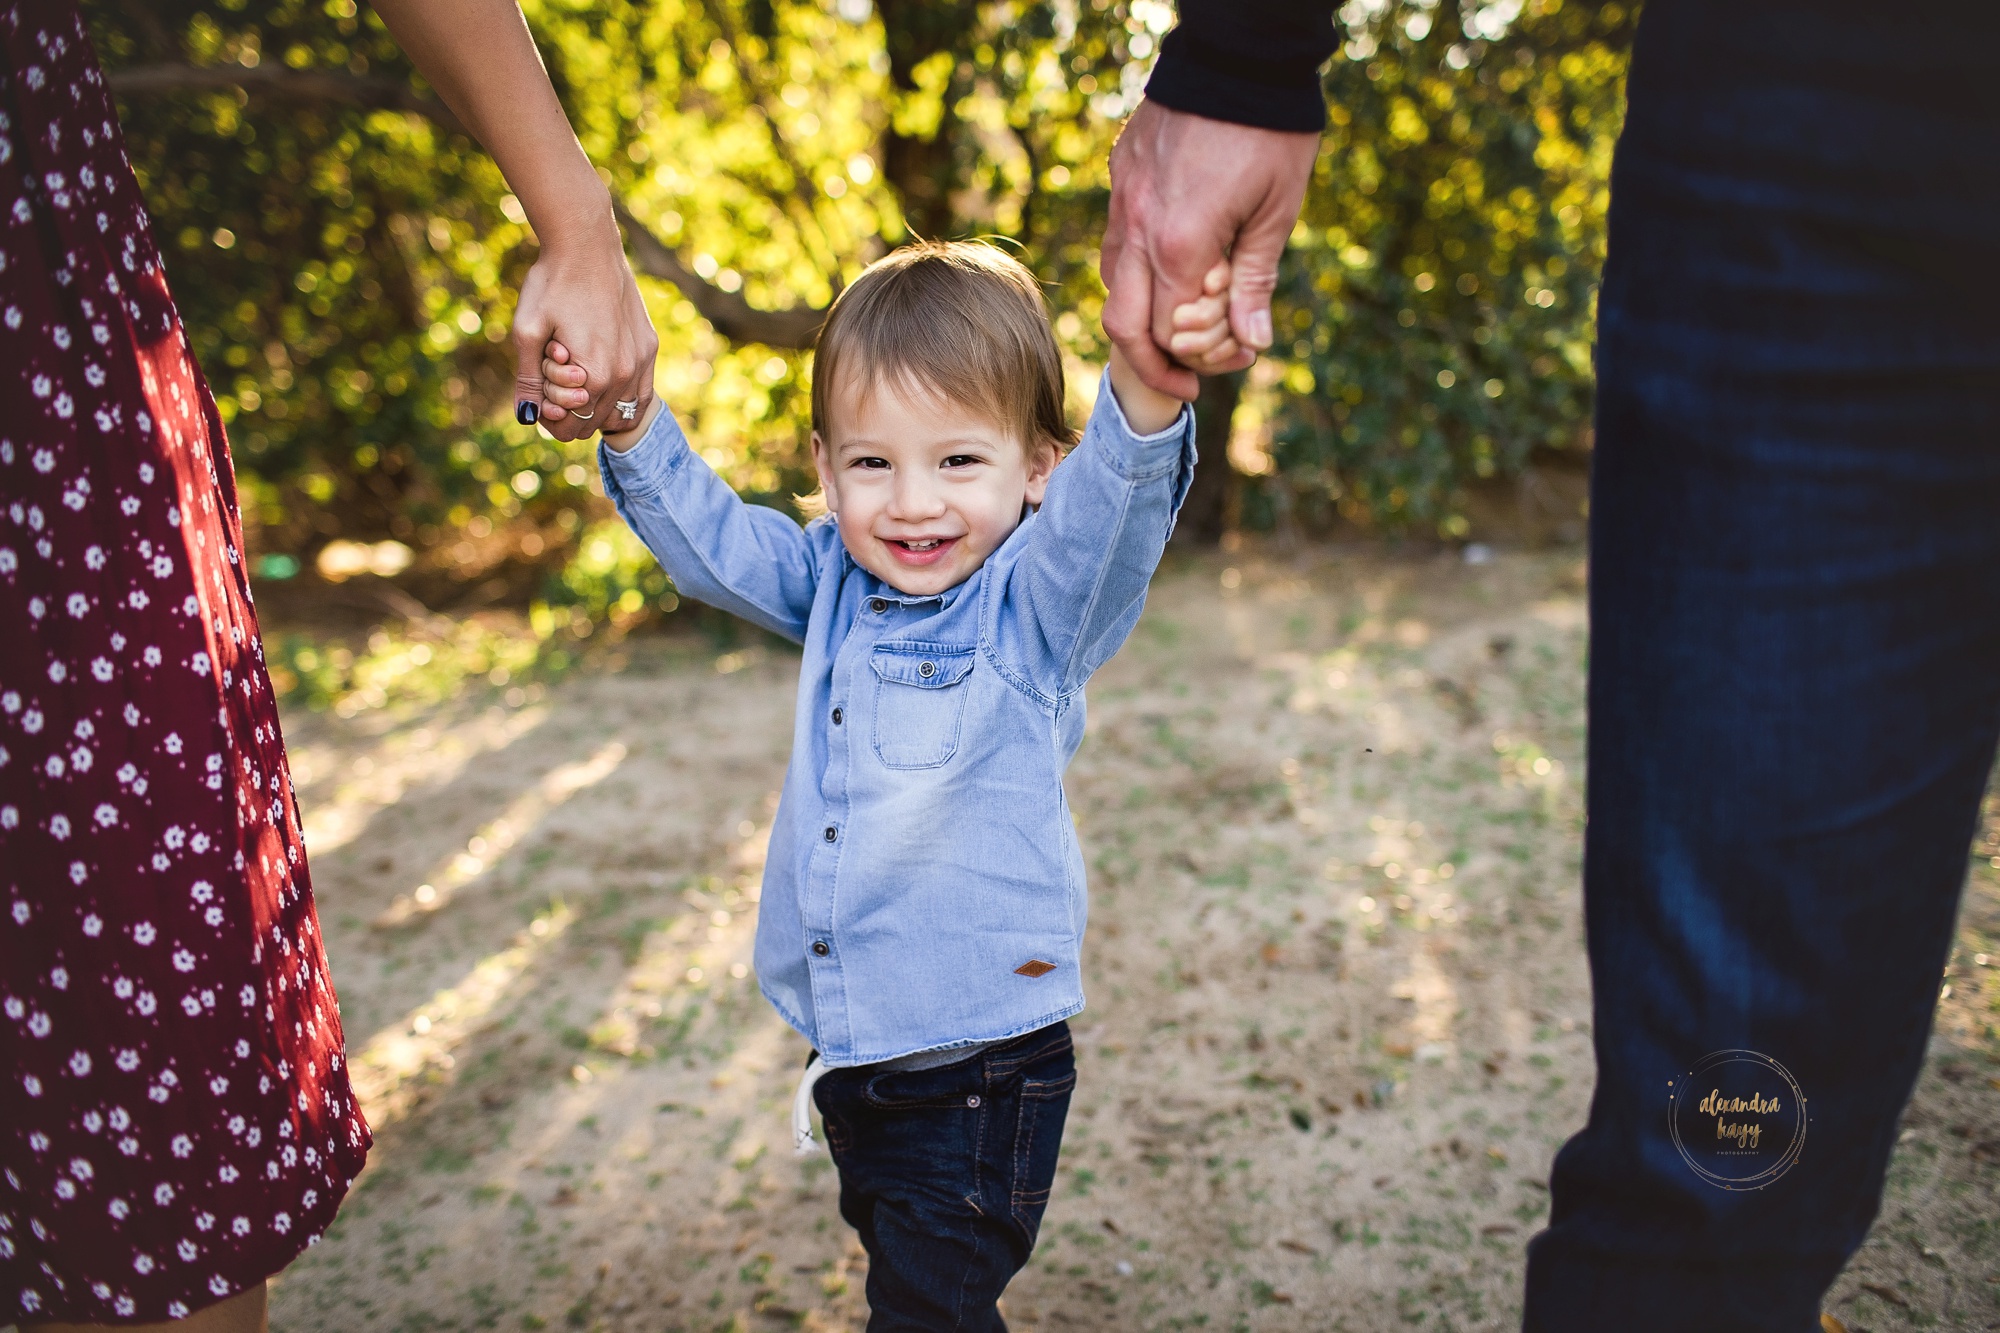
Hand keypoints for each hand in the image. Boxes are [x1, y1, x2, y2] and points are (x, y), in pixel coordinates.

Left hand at [512, 216, 658, 441]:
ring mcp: (642, 362)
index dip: (548, 417)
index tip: (538, 391)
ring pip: (619, 413)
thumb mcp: (528, 331)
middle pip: (593, 423)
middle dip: (569, 408)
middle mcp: (624, 375)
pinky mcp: (649, 348)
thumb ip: (529, 379)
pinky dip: (619, 395)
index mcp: (593, 375)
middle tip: (552, 373)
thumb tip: (527, 418)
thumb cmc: (551, 283)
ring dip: (595, 403)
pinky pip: (641, 393)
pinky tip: (601, 375)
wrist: (586, 245)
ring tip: (575, 371)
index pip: (570, 428)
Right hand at [1102, 98, 1319, 398]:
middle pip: (1124, 324)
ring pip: (1113, 283)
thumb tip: (1252, 342)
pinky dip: (1137, 272)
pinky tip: (1170, 271)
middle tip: (1186, 380)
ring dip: (1141, 317)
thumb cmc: (1270, 132)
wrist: (1237, 54)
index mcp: (1180, 243)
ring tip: (1178, 328)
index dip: (1200, 360)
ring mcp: (1122, 202)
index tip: (1232, 363)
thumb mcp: (1277, 211)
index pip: (1172, 333)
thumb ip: (1255, 281)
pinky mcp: (1121, 177)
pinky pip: (1118, 241)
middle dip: (1152, 364)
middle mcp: (1139, 229)